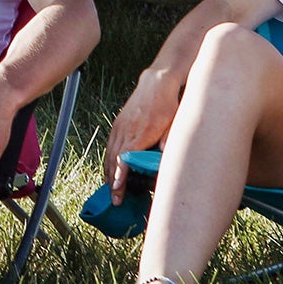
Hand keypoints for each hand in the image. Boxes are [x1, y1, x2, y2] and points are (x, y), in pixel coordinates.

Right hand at [103, 71, 180, 203]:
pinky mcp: (118, 124)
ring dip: (109, 173)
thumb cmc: (167, 104)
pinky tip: (111, 170)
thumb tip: (166, 158)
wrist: (156, 83)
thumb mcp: (173, 123)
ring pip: (110, 154)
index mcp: (141, 132)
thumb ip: (169, 140)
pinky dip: (109, 160)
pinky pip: (110, 146)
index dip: (120, 175)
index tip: (118, 189)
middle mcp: (127, 130)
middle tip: (115, 200)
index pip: (125, 158)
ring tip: (111, 190)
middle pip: (114, 160)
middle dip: (113, 181)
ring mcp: (120, 127)